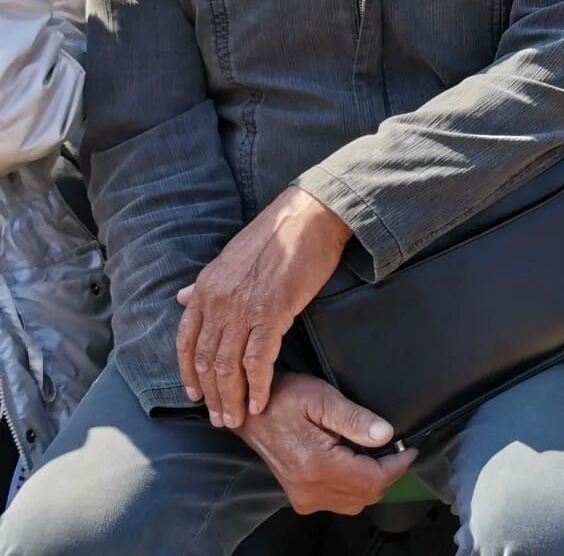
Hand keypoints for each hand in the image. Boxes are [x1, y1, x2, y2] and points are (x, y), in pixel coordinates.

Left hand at [176, 187, 352, 426]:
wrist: (308, 217)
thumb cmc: (276, 235)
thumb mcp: (230, 258)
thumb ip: (206, 285)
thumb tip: (182, 299)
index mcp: (206, 288)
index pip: (186, 342)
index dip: (188, 374)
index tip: (196, 396)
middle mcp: (217, 302)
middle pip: (206, 361)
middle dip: (212, 396)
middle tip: (220, 419)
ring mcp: (242, 309)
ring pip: (228, 367)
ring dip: (231, 399)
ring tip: (238, 420)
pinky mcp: (271, 313)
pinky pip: (258, 360)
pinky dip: (257, 386)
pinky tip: (259, 403)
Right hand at [232, 373, 415, 515]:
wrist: (250, 412)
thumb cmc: (284, 399)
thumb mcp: (322, 398)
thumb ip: (355, 419)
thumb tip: (387, 434)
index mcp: (318, 467)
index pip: (374, 480)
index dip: (399, 466)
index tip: (410, 448)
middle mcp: (310, 490)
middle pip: (367, 495)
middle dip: (389, 474)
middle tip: (399, 450)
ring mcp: (303, 498)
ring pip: (355, 502)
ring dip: (373, 482)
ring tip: (381, 456)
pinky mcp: (300, 498)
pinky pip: (340, 501)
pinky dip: (356, 487)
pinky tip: (358, 464)